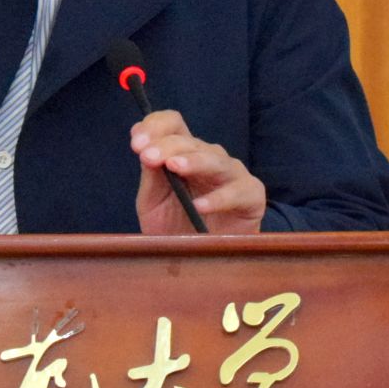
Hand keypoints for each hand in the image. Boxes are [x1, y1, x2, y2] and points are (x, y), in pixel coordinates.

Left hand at [131, 109, 265, 233]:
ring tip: (174, 167)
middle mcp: (209, 158)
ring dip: (194, 161)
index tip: (136, 143)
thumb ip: (150, 175)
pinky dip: (220, 198)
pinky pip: (239, 191)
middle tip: (147, 157)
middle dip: (166, 146)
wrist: (197, 263)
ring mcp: (232, 175)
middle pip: (191, 141)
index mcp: (184, 152)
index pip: (173, 124)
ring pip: (216, 160)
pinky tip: (200, 206)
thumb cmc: (176, 227)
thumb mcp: (154, 202)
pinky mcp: (251, 196)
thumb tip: (142, 146)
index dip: (155, 127)